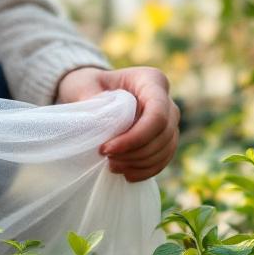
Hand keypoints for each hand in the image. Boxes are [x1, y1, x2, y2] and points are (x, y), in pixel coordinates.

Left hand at [55, 66, 179, 181]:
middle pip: (163, 134)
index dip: (135, 137)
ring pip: (166, 149)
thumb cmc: (90, 85)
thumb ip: (89, 96)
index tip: (106, 149)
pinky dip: (146, 170)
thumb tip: (97, 118)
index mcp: (151, 81)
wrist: (96, 92)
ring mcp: (169, 121)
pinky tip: (126, 174)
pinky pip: (163, 159)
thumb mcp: (83, 84)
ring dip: (139, 163)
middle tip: (106, 158)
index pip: (157, 114)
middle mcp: (166, 100)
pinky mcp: (165, 139)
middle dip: (135, 152)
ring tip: (112, 166)